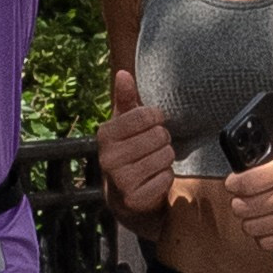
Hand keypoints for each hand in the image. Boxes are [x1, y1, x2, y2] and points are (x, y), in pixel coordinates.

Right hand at [98, 68, 176, 222]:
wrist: (125, 198)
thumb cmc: (128, 152)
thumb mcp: (124, 125)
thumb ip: (125, 98)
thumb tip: (123, 73)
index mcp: (105, 135)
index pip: (146, 115)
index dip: (156, 118)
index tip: (153, 124)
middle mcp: (108, 158)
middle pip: (158, 136)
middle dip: (163, 140)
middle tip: (154, 147)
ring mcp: (120, 180)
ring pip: (165, 156)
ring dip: (166, 158)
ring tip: (154, 162)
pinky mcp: (134, 199)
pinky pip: (166, 178)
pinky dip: (166, 177)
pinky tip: (154, 178)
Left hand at [227, 119, 272, 250]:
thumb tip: (270, 135)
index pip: (246, 181)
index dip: (233, 182)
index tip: (233, 181)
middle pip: (243, 206)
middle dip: (238, 200)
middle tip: (242, 195)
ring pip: (251, 226)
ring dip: (248, 218)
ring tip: (253, 210)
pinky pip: (267, 243)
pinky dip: (261, 235)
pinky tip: (266, 225)